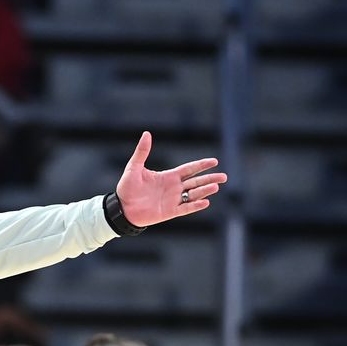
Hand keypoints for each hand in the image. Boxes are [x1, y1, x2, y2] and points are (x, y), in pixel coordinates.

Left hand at [111, 131, 225, 226]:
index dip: (201, 165)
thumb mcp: (134, 167)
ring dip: (205, 190)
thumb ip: (142, 152)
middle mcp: (173, 188)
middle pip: (196, 182)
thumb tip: (146, 133)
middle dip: (210, 178)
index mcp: (168, 176)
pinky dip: (195, 205)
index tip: (214, 161)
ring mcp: (172, 200)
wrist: (122, 208)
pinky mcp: (169, 212)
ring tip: (216, 186)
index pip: (189, 169)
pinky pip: (185, 208)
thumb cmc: (127, 187)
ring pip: (193, 194)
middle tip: (224, 177)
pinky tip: (205, 202)